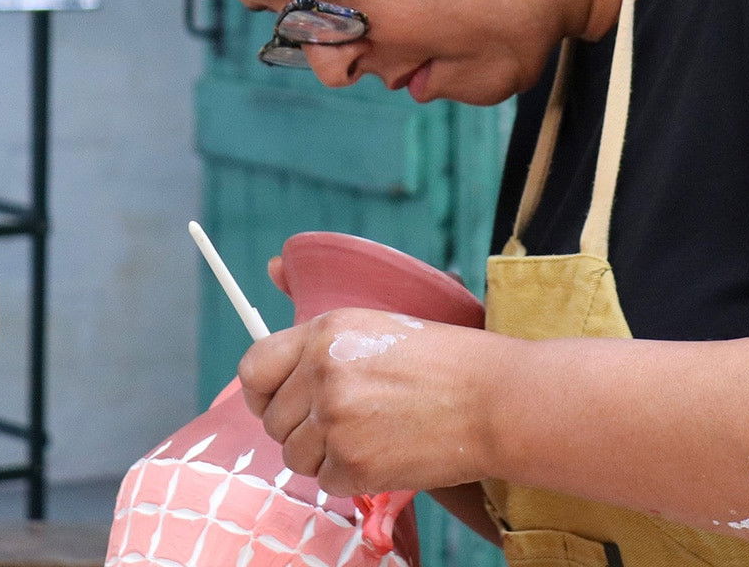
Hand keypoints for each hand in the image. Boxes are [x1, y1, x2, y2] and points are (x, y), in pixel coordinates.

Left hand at [238, 305, 505, 496]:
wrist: (496, 400)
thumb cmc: (446, 361)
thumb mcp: (378, 321)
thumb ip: (321, 320)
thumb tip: (270, 266)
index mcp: (325, 332)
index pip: (253, 370)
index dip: (263, 393)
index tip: (278, 402)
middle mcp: (322, 374)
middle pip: (273, 422)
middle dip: (303, 428)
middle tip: (346, 423)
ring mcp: (336, 422)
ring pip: (295, 457)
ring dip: (325, 455)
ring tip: (370, 436)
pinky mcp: (355, 464)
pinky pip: (327, 482)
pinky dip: (353, 477)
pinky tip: (386, 454)